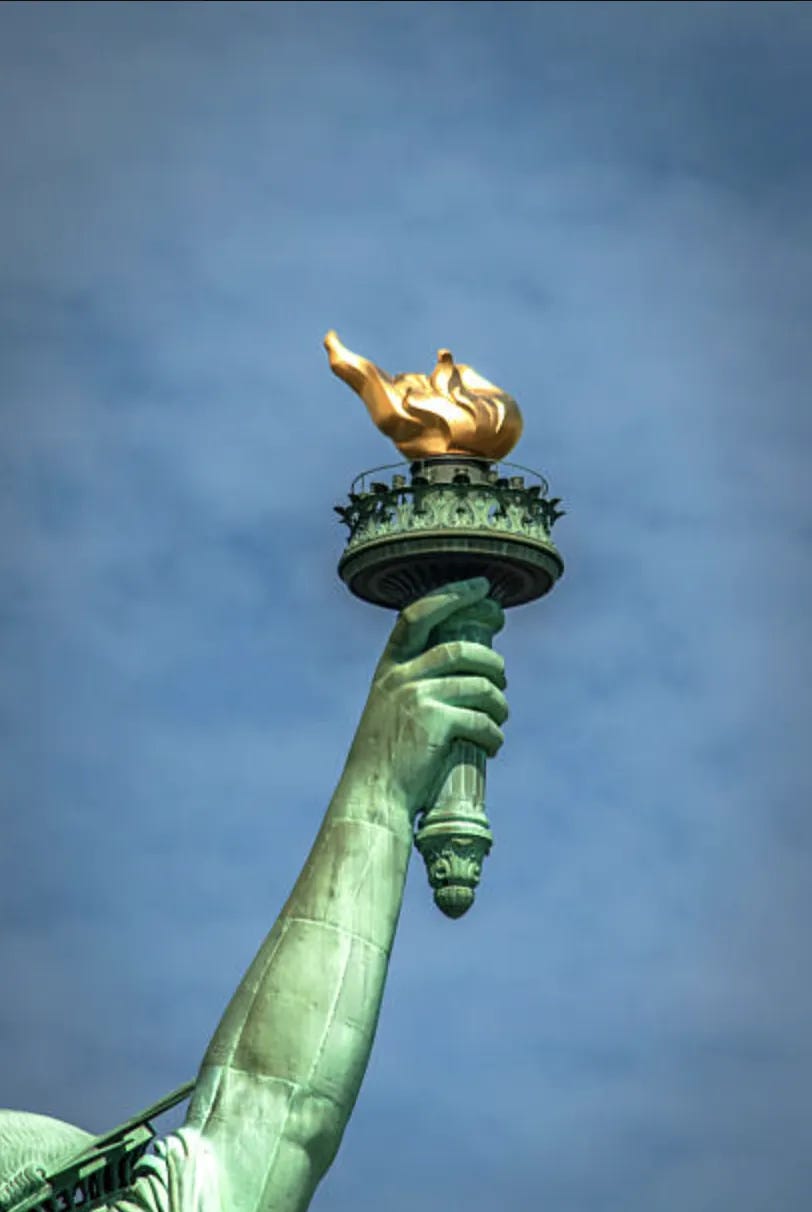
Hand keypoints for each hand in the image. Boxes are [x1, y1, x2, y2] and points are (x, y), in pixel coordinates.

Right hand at [345, 578, 507, 821]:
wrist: (373, 796)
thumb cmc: (388, 758)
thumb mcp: (391, 710)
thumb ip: (416, 683)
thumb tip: (467, 666)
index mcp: (388, 668)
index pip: (418, 614)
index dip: (452, 594)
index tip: (482, 586)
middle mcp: (399, 676)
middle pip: (461, 649)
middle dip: (492, 663)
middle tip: (501, 679)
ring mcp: (416, 697)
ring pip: (479, 684)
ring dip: (499, 703)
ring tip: (500, 718)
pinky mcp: (434, 723)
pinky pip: (482, 719)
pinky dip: (494, 734)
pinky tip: (493, 745)